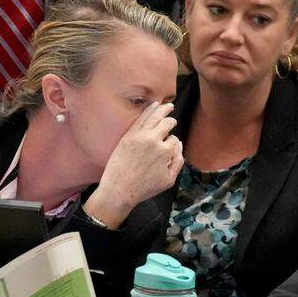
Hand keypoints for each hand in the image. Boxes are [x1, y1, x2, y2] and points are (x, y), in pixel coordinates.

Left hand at [83, 102, 182, 227]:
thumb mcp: (169, 181)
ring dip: (163, 109)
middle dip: (171, 122)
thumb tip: (179, 145)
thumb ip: (178, 161)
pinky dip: (149, 110)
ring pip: (155, 116)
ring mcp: (139, 136)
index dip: (173, 143)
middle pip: (167, 123)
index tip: (169, 148)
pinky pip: (141, 119)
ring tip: (168, 105)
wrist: (118, 191)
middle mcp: (153, 140)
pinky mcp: (128, 135)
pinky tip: (153, 106)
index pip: (174, 140)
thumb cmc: (143, 188)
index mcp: (165, 151)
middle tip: (173, 121)